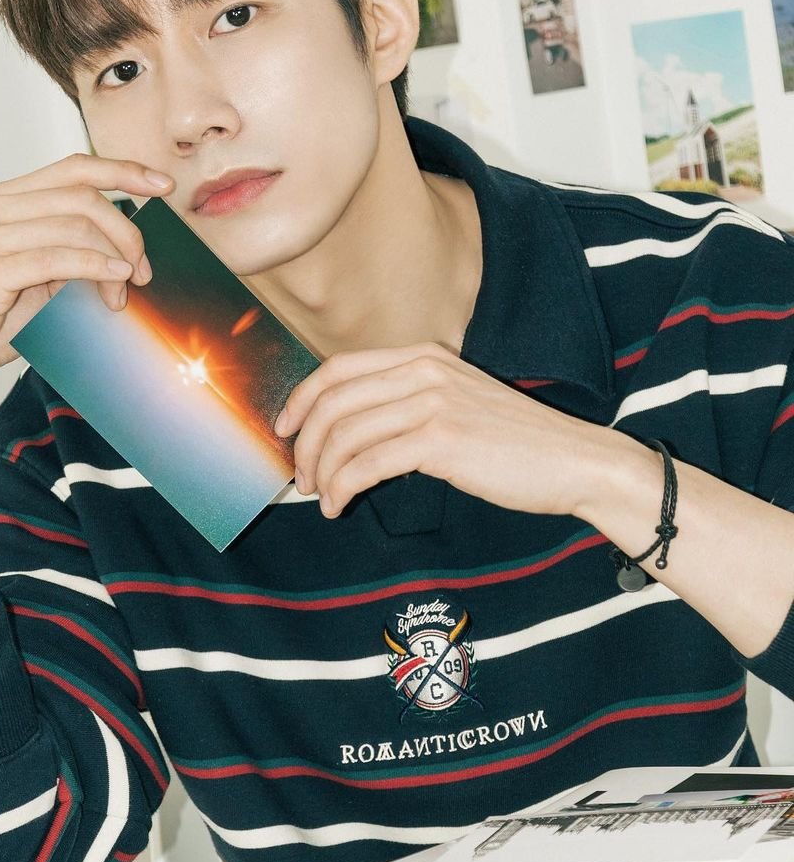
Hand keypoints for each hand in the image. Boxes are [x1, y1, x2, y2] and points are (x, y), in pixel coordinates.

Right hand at [0, 153, 174, 412]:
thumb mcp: (31, 278)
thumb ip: (66, 254)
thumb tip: (123, 252)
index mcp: (1, 200)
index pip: (73, 168)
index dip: (123, 170)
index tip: (162, 185)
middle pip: (83, 194)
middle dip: (127, 229)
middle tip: (144, 269)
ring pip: (76, 223)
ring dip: (115, 257)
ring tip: (125, 292)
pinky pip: (59, 257)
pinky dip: (97, 268)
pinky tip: (116, 282)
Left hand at [273, 343, 621, 519]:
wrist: (576, 461)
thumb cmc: (517, 443)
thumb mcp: (458, 402)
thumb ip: (410, 403)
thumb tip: (352, 433)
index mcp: (423, 355)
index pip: (339, 367)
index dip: (302, 398)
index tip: (286, 428)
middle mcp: (423, 369)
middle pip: (333, 399)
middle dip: (305, 442)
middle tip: (301, 476)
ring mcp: (432, 401)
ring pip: (345, 434)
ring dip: (321, 471)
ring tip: (322, 497)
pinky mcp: (440, 440)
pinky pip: (367, 463)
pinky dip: (343, 487)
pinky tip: (342, 505)